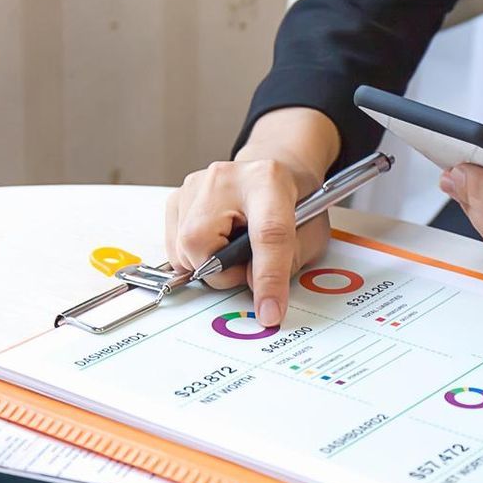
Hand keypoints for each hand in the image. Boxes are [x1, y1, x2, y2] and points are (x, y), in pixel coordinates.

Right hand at [166, 108, 339, 326]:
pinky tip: (216, 243)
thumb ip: (289, 262)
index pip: (267, 234)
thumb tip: (254, 289)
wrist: (270, 171)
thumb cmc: (291, 201)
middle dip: (224, 272)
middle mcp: (225, 177)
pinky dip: (194, 258)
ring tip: (232, 250)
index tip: (269, 311)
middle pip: (202, 243)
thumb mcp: (310, 232)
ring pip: (183, 249)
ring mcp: (195, 185)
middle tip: (245, 265)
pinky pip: (173, 246)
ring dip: (209, 265)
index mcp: (268, 180)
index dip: (268, 278)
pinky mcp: (177, 197)